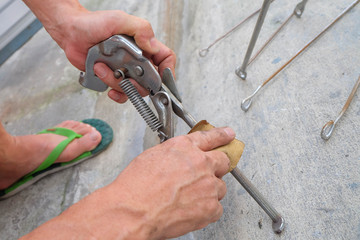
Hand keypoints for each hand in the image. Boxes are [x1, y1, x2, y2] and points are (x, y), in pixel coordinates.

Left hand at [23, 0, 175, 102]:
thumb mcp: (119, 20)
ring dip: (118, 84)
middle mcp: (137, 61)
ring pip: (134, 89)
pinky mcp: (113, 79)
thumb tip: (152, 46)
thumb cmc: (94, 23)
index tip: (163, 78)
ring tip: (102, 69)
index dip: (168, 70)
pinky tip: (107, 86)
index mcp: (143, 46)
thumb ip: (140, 29)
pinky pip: (121, 94)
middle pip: (150, 81)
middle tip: (125, 76)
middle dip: (138, 83)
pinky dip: (116, 94)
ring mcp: (125, 71)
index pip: (165, 58)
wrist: (71, 33)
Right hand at [108, 127, 234, 238]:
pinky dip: (207, 210)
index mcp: (185, 147)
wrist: (134, 211)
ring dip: (209, 191)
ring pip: (220, 187)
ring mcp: (208, 184)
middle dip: (218, 166)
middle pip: (223, 161)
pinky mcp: (210, 206)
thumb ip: (174, 154)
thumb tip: (181, 158)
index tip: (228, 135)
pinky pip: (217, 208)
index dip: (222, 135)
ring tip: (189, 198)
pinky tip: (191, 210)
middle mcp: (200, 162)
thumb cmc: (137, 187)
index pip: (210, 137)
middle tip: (207, 174)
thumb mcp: (153, 156)